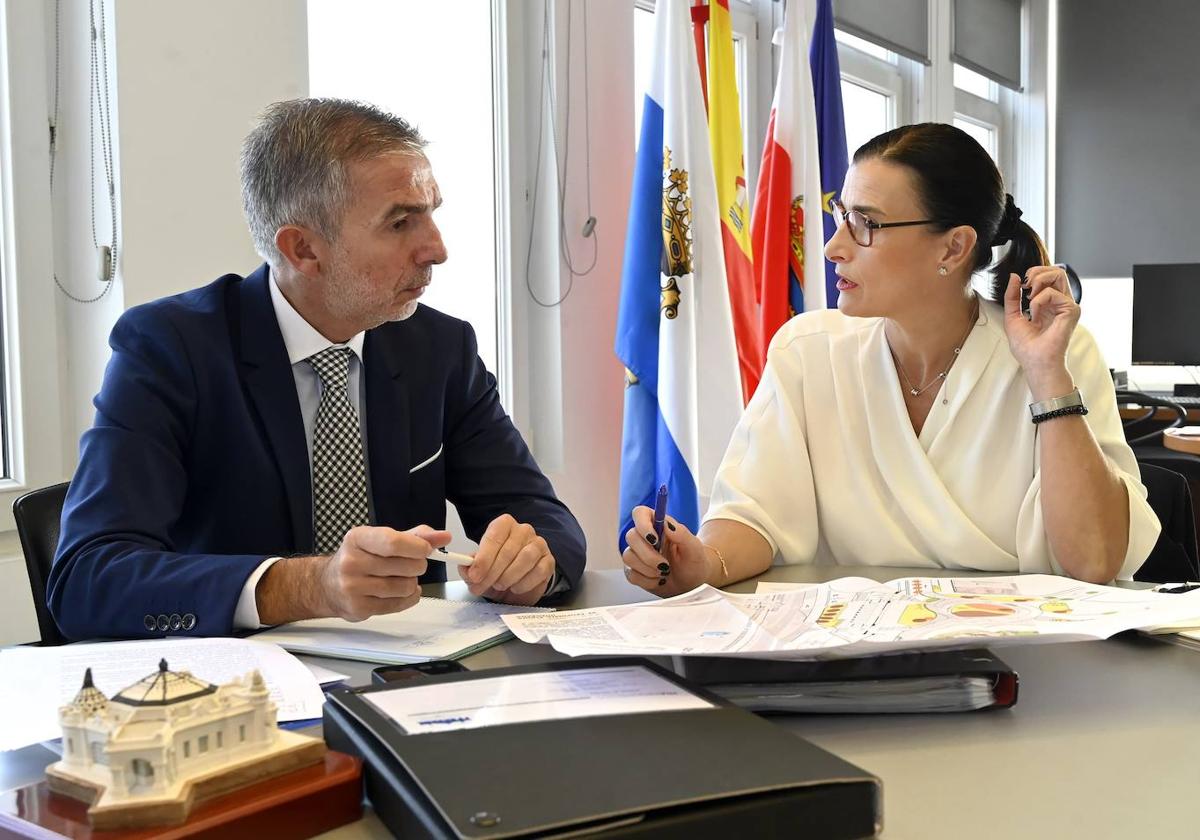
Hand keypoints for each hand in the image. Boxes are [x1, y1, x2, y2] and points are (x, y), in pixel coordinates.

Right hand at [317, 524, 449, 620]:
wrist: (328, 585)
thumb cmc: (359, 558)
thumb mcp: (381, 539)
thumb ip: (414, 536)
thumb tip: (443, 537)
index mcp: (357, 538)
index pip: (393, 542)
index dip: (417, 546)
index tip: (427, 549)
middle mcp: (351, 562)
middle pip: (405, 566)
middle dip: (418, 565)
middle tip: (413, 564)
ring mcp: (352, 587)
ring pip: (405, 586)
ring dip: (412, 583)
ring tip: (401, 578)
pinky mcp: (358, 608)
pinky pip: (398, 604)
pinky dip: (408, 598)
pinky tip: (400, 592)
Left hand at [463, 513, 555, 605]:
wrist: (516, 583)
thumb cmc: (497, 570)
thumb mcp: (480, 569)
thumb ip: (470, 568)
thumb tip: (466, 569)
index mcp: (504, 525)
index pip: (494, 537)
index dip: (483, 558)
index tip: (474, 575)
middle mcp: (523, 530)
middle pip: (508, 550)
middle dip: (492, 572)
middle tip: (482, 586)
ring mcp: (538, 544)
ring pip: (525, 558)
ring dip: (509, 576)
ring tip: (500, 585)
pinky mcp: (549, 560)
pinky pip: (539, 570)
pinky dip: (525, 583)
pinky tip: (515, 587)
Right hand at [622, 506, 709, 596]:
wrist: (691, 584)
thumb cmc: (694, 562)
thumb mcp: (695, 548)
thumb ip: (682, 534)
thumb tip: (667, 524)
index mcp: (659, 525)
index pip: (640, 513)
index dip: (642, 524)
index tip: (654, 539)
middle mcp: (645, 537)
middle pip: (631, 537)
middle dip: (648, 555)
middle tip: (665, 565)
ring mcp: (637, 554)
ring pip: (628, 557)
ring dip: (649, 569)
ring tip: (664, 572)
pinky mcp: (634, 570)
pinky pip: (632, 575)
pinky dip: (648, 581)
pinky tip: (659, 580)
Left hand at [1002, 267, 1079, 394]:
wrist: (1035, 362)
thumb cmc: (1026, 346)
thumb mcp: (1012, 316)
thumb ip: (1012, 296)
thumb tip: (1015, 276)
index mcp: (1049, 303)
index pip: (1048, 276)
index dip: (1033, 274)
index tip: (1021, 287)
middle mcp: (1060, 302)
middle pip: (1056, 270)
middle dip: (1036, 272)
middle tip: (1026, 287)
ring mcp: (1067, 305)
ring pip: (1059, 274)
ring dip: (1038, 281)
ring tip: (1030, 299)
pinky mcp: (1072, 310)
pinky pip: (1053, 293)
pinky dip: (1038, 301)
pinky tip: (1035, 315)